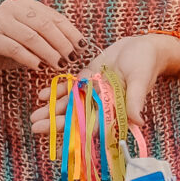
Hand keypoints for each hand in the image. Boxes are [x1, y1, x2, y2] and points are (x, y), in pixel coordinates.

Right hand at [0, 0, 84, 80]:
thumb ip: (50, 39)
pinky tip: (38, 67)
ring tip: (60, 65)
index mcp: (26, 5)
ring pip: (30, 37)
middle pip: (44, 25)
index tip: (83, 48)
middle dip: (61, 43)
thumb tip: (79, 48)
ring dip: (48, 52)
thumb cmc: (8, 48)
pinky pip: (14, 48)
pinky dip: (29, 58)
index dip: (70, 32)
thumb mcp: (31, 41)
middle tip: (72, 58)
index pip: (54, 17)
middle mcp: (11, 8)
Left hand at [29, 33, 179, 134]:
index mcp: (115, 108)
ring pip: (70, 103)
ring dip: (52, 109)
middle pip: (77, 117)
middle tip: (35, 127)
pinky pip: (70, 87)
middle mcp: (102, 103)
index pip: (93, 124)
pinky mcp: (88, 78)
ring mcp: (93, 91)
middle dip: (56, 122)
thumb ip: (134, 99)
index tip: (58, 135)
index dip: (76, 131)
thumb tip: (138, 121)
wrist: (143, 45)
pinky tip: (41, 95)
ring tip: (33, 116)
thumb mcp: (140, 79)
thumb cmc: (146, 62)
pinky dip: (56, 91)